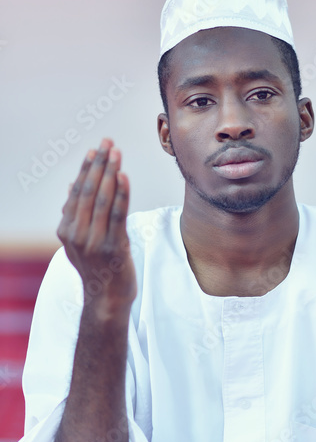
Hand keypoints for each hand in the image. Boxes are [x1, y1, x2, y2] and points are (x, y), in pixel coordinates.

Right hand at [57, 138, 136, 313]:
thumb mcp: (81, 240)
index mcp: (66, 229)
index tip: (96, 150)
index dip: (87, 169)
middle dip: (99, 164)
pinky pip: (117, 215)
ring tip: (116, 153)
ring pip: (102, 200)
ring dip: (110, 173)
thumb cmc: (98, 267)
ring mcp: (94, 242)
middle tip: (108, 143)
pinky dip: (120, 194)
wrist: (107, 298)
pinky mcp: (113, 248)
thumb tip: (73, 185)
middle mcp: (76, 234)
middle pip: (88, 191)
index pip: (77, 192)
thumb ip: (77, 214)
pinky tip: (123, 177)